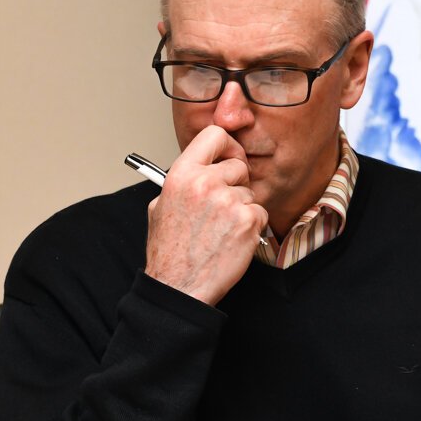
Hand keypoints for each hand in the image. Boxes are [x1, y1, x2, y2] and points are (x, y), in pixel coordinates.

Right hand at [144, 125, 268, 305]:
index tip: (228, 157)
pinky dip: (251, 226)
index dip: (226, 146)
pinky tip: (231, 239)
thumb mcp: (160, 206)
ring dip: (241, 208)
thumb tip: (198, 168)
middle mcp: (205, 183)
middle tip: (223, 205)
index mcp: (181, 174)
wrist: (179, 286)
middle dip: (235, 183)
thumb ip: (180, 182)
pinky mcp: (247, 221)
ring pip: (250, 192)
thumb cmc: (169, 252)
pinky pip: (259, 212)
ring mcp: (228, 201)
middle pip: (239, 165)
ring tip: (221, 229)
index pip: (214, 135)